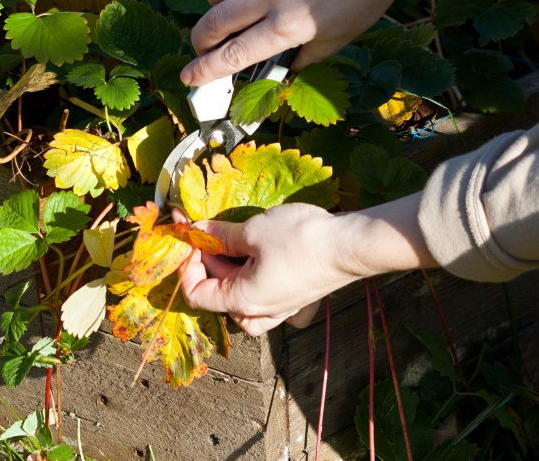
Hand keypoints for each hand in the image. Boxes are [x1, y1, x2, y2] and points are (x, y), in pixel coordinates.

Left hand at [179, 194, 436, 335]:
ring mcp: (280, 309)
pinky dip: (253, 274)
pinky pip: (263, 294)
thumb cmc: (300, 240)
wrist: (350, 246)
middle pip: (218, 292)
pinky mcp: (295, 299)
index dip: (187, 263)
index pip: (195, 293)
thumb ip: (220, 234)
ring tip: (238, 238)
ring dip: (231, 267)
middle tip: (212, 226)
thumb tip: (196, 230)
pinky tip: (261, 250)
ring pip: (240, 297)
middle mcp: (259, 313)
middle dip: (210, 258)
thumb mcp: (252, 231)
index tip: (192, 236)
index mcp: (241, 302)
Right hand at [180, 0, 479, 86]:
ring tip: (226, 2)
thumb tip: (266, 75)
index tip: (187, 78)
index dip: (205, 70)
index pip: (234, 55)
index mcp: (290, 27)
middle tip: (203, 43)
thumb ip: (298, 59)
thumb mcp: (334, 40)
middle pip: (217, 21)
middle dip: (202, 39)